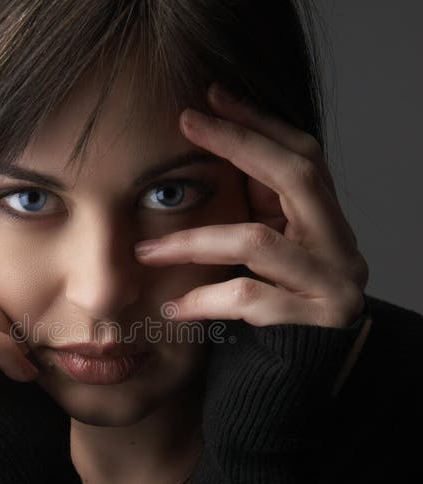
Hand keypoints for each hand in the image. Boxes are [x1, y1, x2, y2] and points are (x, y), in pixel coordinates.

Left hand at [134, 82, 368, 330]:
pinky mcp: (316, 322)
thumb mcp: (265, 255)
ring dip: (193, 241)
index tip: (211, 96)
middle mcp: (341, 245)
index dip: (259, 123)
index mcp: (327, 222)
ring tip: (144, 251)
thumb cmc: (270, 316)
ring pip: (259, 241)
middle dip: (239, 145)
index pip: (302, 155)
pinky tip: (172, 308)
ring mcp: (334, 282)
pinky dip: (205, 299)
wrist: (294, 386)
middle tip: (187, 123)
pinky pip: (250, 298)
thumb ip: (253, 212)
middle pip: (296, 176)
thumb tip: (211, 151)